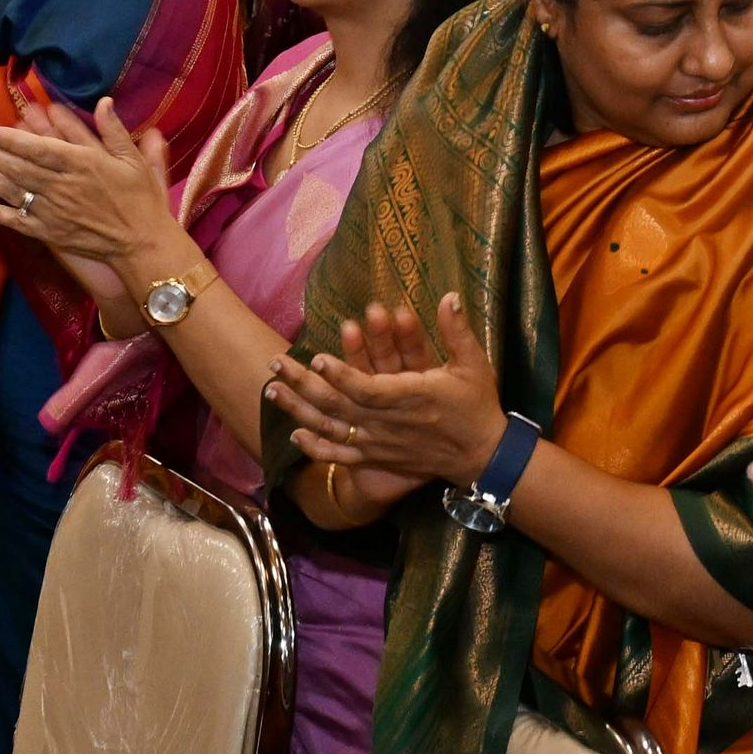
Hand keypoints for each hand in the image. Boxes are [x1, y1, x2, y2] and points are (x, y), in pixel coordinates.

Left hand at [0, 96, 187, 278]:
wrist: (141, 243)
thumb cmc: (141, 199)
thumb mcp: (134, 160)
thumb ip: (115, 131)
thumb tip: (104, 102)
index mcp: (83, 164)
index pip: (40, 148)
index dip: (12, 139)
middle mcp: (63, 186)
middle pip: (19, 167)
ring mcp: (53, 211)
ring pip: (14, 191)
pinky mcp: (50, 233)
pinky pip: (19, 222)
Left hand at [271, 294, 504, 503]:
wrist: (482, 454)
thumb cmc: (476, 405)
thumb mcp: (474, 364)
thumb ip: (457, 331)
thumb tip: (449, 296)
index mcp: (411, 397)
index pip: (368, 388)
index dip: (342, 375)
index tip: (317, 358)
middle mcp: (388, 423)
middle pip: (338, 405)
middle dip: (303, 384)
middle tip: (274, 363)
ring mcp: (379, 443)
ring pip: (331, 427)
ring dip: (298, 410)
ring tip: (271, 390)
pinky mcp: (378, 457)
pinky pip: (341, 454)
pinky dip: (316, 447)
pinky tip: (295, 434)